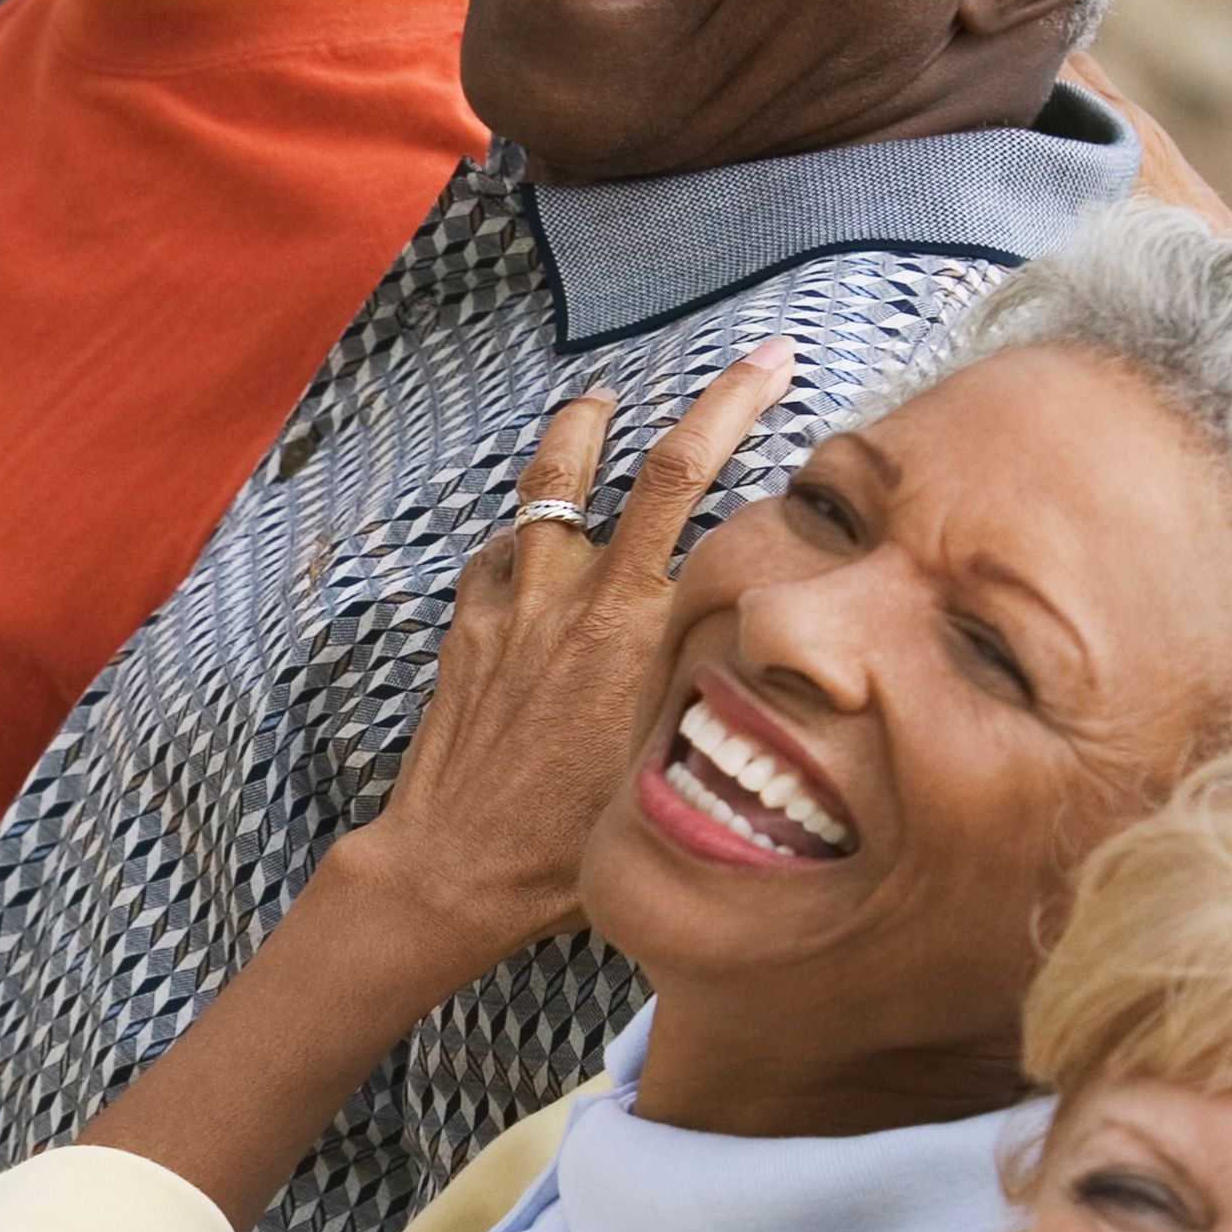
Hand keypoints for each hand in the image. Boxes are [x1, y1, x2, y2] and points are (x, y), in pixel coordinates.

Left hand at [341, 339, 794, 997]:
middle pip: (658, 467)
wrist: (453, 869)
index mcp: (644, 628)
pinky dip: (522, 537)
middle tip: (758, 362)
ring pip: (551, 486)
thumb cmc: (569, 847)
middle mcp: (584, 598)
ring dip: (579, 433)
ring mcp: (518, 603)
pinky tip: (532, 540)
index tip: (778, 371)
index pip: (702, 489)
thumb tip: (760, 656)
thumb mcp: (674, 767)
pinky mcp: (469, 627)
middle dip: (717, 400)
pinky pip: (499, 554)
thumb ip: (711, 696)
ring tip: (598, 402)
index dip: (740, 416)